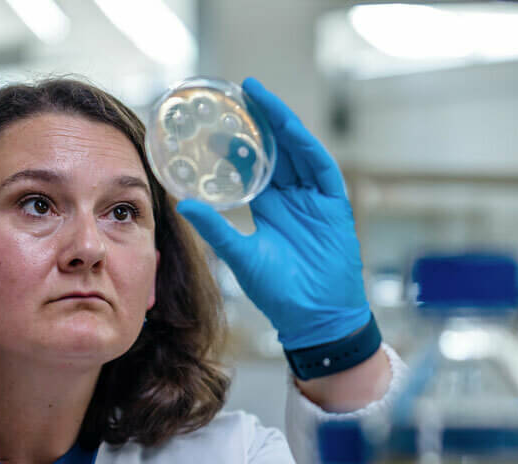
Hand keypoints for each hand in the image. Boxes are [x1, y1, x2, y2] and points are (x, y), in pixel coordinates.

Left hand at [177, 77, 369, 351]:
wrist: (314, 315)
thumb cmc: (279, 291)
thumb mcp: (240, 255)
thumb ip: (216, 228)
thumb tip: (182, 204)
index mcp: (270, 206)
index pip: (254, 165)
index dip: (239, 143)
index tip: (217, 123)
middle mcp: (292, 197)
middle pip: (278, 150)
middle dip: (262, 121)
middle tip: (242, 93)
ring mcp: (315, 199)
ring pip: (298, 152)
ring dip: (282, 124)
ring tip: (262, 99)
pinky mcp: (334, 205)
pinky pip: (321, 169)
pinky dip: (307, 148)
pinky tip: (291, 130)